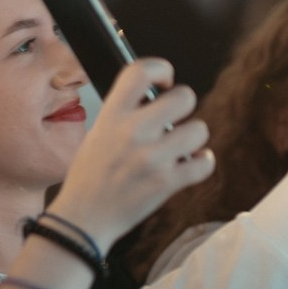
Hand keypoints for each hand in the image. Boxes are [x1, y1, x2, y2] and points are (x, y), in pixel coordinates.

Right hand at [45, 58, 211, 249]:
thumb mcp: (97, 133)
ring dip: (194, 137)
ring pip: (199, 129)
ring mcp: (151, 158)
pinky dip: (203, 163)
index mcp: (112, 116)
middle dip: (184, 106)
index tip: (164, 82)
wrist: (83, 218)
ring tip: (181, 146)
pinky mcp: (166, 183)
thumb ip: (124, 113)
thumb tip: (157, 98)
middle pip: (184, 97)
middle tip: (174, 119)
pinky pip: (204, 163)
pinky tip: (192, 163)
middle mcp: (132, 132)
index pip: (140, 71)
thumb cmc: (89, 177)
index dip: (160, 69)